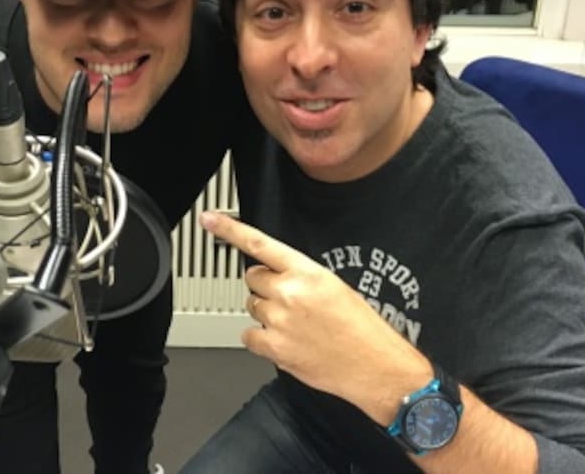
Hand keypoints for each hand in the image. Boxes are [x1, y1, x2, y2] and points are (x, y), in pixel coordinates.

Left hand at [200, 211, 431, 421]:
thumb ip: (303, 277)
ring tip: (296, 325)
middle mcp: (289, 293)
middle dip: (267, 287)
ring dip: (267, 313)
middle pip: (253, 279)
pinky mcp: (274, 348)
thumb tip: (280, 276)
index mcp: (307, 272)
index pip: (259, 244)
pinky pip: (249, 336)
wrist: (375, 365)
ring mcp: (279, 321)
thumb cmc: (362, 328)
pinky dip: (262, 340)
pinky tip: (286, 341)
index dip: (229, 229)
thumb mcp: (336, 287)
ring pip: (252, 307)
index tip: (210, 219)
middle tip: (290, 301)